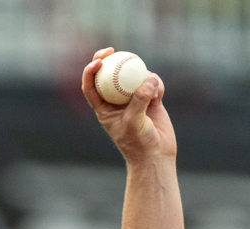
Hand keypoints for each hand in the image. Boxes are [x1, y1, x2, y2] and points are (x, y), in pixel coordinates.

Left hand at [82, 48, 176, 164]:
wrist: (157, 156)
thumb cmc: (139, 144)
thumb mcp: (134, 122)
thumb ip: (139, 100)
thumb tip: (148, 78)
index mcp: (104, 108)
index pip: (91, 86)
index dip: (90, 71)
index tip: (98, 60)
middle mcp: (117, 101)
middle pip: (110, 74)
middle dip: (110, 59)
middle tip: (113, 50)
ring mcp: (134, 98)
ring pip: (134, 76)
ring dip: (142, 76)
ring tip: (150, 91)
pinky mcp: (150, 98)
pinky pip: (152, 83)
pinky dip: (156, 85)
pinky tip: (159, 96)